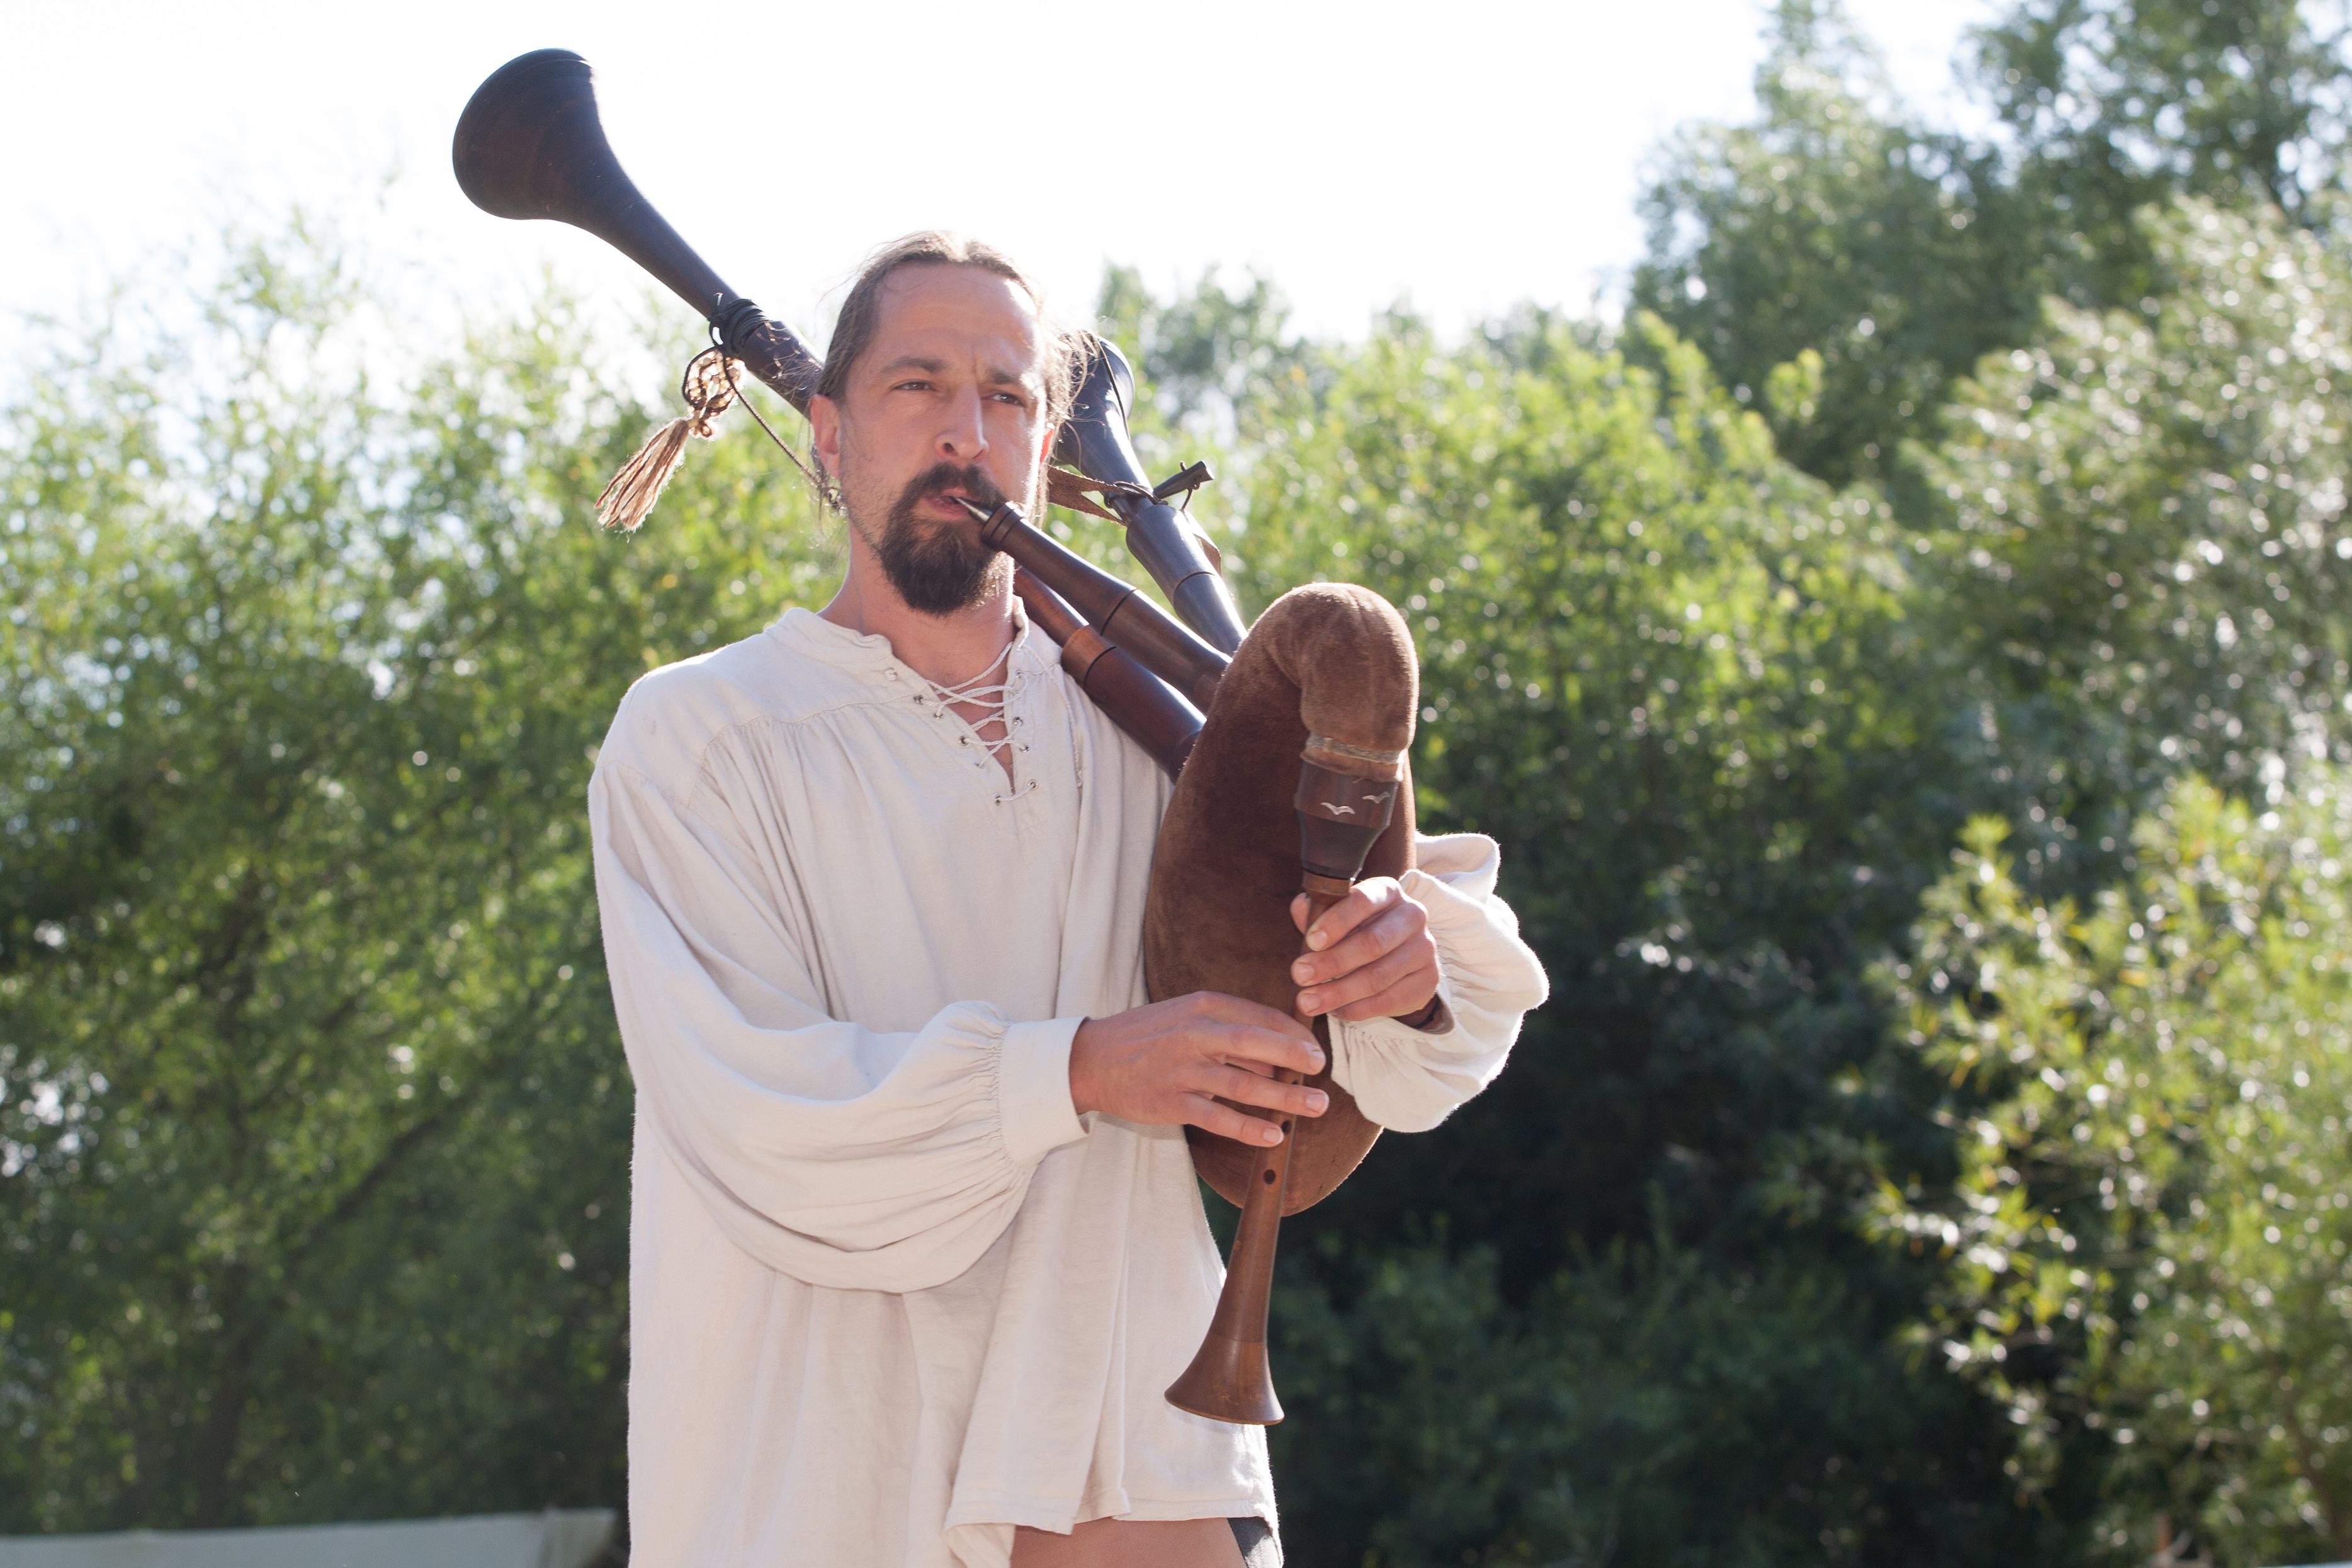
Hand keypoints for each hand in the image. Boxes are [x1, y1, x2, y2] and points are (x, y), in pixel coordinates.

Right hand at [1070, 993, 1328, 1146]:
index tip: (1317, 1051)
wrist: (1091, 1059)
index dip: (1295, 1034)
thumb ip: (1230, 1029)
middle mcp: (1194, 1033)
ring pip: (1243, 1083)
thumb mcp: (1187, 1015)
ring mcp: (1182, 1069)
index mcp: (1203, 1005)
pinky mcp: (1170, 1102)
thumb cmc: (1148, 1036)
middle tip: (1322, 1070)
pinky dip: (1249, 1127)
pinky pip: (1218, 1117)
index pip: (1261, 1016)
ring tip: (1316, 1107)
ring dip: (1284, 1097)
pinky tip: (1274, 1135)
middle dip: (1296, 1057)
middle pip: (1256, 1042)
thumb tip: (1282, 1053)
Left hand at [1289, 877, 1440, 1022]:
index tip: (1311, 941)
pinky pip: (1389, 1000)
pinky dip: (1357, 1009)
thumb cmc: (1358, 928)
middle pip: (1372, 942)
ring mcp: (1424, 948)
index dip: (1336, 921)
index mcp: (1387, 892)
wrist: (1399, 953)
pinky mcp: (1428, 979)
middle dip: (1332, 962)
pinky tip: (1335, 1010)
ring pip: (1378, 976)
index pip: (1364, 900)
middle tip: (1300, 976)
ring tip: (1309, 1001)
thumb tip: (1301, 907)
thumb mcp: (1336, 915)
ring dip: (1339, 992)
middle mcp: (1412, 915)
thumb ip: (1318, 912)